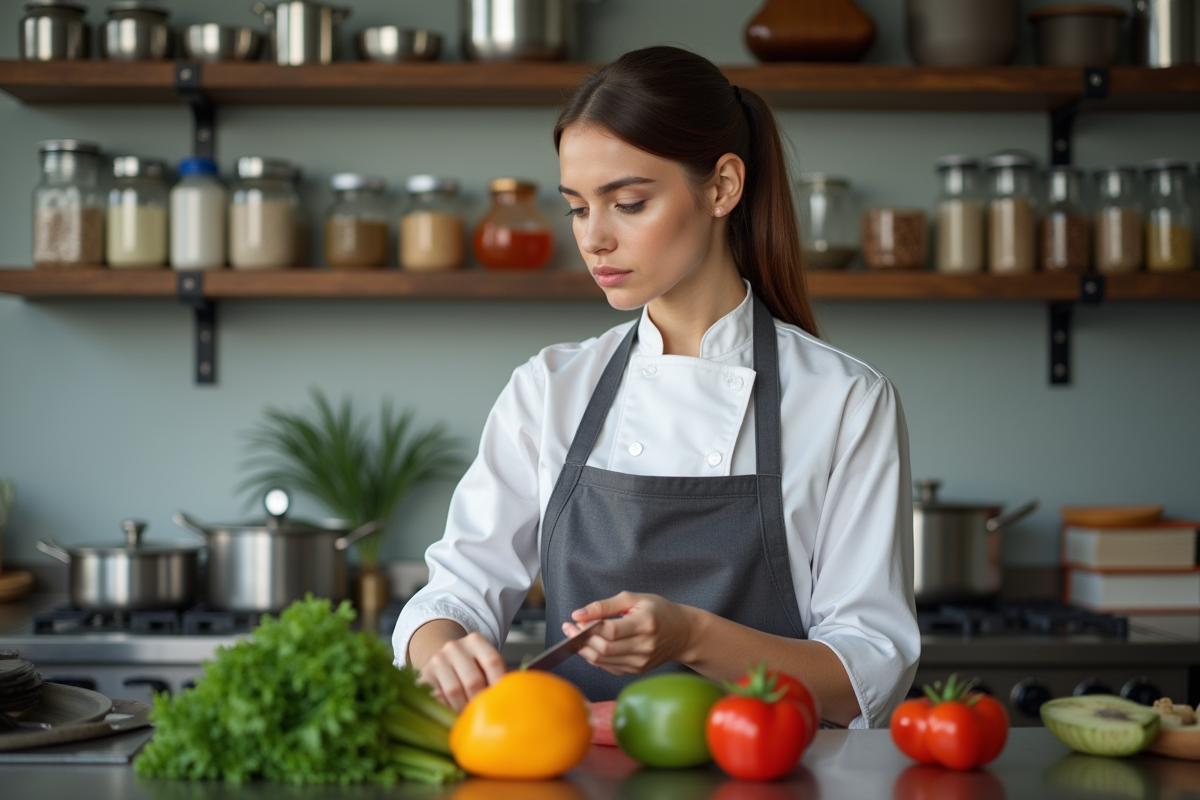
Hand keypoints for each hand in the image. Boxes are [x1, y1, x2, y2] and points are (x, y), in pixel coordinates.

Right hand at [417, 632, 506, 711]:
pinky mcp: (424, 676)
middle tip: (486, 716)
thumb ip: (495, 675)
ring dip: (464, 709)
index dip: (499, 683)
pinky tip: (454, 716)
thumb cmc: (470, 666)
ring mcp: (437, 660)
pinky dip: (448, 710)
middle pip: (473, 680)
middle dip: (481, 702)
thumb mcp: (483, 663)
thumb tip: (508, 698)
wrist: (441, 659)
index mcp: (475, 641)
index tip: (503, 701)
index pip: (492, 662)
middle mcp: (454, 647)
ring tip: (471, 719)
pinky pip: (438, 698)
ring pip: (454, 691)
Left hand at [562, 591, 696, 675]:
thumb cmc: (659, 611)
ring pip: (603, 660)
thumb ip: (605, 606)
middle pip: (605, 648)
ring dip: (584, 649)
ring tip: (576, 636)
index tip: (574, 620)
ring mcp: (641, 661)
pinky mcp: (637, 670)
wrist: (682, 633)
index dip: (589, 627)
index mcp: (645, 623)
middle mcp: (644, 646)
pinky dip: (595, 657)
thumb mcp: (635, 599)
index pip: (611, 630)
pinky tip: (590, 646)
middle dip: (582, 639)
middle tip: (570, 628)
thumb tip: (579, 614)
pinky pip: (609, 667)